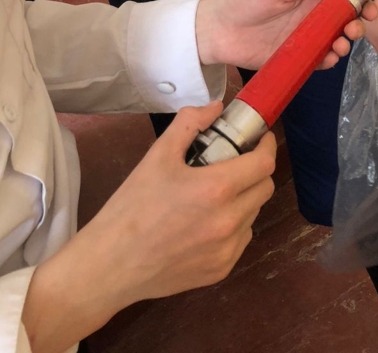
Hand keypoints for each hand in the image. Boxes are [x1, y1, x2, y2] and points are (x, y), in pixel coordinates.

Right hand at [22, 102, 275, 352]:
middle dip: (256, 170)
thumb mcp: (157, 155)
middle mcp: (229, 221)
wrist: (111, 265)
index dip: (266, 146)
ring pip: (253, 213)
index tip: (258, 138)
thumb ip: (190, 124)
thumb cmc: (132, 206)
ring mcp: (227, 249)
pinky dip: (233, 225)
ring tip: (215, 194)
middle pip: (265, 188)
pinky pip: (241, 239)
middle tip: (234, 162)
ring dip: (244, 198)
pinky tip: (206, 222)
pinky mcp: (221, 270)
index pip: (264, 163)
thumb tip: (217, 107)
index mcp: (217, 189)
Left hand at [195, 0, 375, 69]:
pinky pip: (317, 61)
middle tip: (355, 30)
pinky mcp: (294, 59)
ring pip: (333, 42)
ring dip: (344, 44)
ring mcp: (303, 40)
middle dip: (355, 26)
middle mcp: (309, 18)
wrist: (217, 30)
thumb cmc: (245, 1)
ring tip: (340, 46)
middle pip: (342, 22)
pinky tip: (329, 58)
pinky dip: (328, 61)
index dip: (359, 2)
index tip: (371, 9)